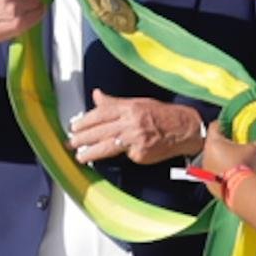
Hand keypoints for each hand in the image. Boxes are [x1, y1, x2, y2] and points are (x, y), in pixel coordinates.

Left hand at [69, 89, 203, 164]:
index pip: (101, 114)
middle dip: (82, 138)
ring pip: (106, 147)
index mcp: (129, 107)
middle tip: (71, 143)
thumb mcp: (138, 103)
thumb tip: (97, 95)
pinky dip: (117, 157)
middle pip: (100, 131)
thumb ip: (115, 103)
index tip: (74, 126)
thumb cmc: (162, 114)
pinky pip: (124, 156)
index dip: (85, 121)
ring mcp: (136, 140)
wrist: (185, 128)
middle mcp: (131, 123)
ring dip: (90, 153)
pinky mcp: (140, 154)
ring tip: (80, 156)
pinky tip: (108, 159)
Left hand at [200, 122, 255, 197]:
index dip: (221, 124)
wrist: (241, 191)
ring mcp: (206, 171)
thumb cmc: (245, 167)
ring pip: (211, 160)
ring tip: (234, 161)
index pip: (214, 126)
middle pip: (212, 144)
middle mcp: (206, 155)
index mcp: (214, 142)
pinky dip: (220, 173)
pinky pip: (213, 175)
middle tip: (233, 143)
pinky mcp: (209, 185)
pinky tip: (232, 175)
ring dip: (219, 159)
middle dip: (221, 143)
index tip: (227, 125)